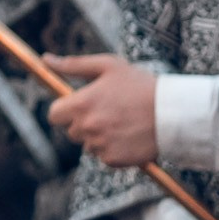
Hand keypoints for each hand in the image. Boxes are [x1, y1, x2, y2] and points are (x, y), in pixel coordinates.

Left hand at [43, 53, 157, 165]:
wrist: (172, 113)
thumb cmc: (140, 85)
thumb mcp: (108, 66)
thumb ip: (73, 64)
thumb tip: (46, 59)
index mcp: (81, 104)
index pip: (54, 114)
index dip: (64, 110)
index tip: (77, 106)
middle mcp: (87, 127)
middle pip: (71, 130)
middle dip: (83, 122)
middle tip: (107, 111)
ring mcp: (99, 146)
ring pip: (87, 144)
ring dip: (97, 137)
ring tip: (121, 122)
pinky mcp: (113, 160)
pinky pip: (103, 156)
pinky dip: (112, 149)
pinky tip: (128, 135)